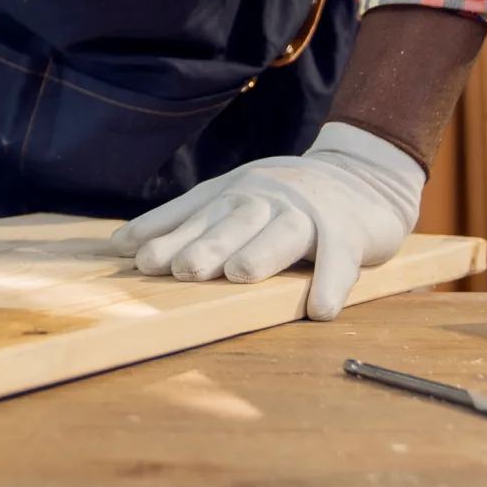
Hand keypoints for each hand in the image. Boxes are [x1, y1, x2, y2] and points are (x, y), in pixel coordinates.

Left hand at [110, 122, 425, 318]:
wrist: (365, 177)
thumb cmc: (286, 198)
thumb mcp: (233, 199)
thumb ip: (185, 221)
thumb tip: (120, 245)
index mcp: (236, 192)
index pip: (194, 212)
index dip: (164, 232)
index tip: (132, 254)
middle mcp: (268, 197)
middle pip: (234, 219)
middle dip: (206, 243)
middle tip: (180, 268)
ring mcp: (309, 212)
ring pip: (284, 232)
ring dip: (261, 252)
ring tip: (239, 274)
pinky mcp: (349, 231)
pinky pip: (341, 258)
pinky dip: (333, 282)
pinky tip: (321, 309)